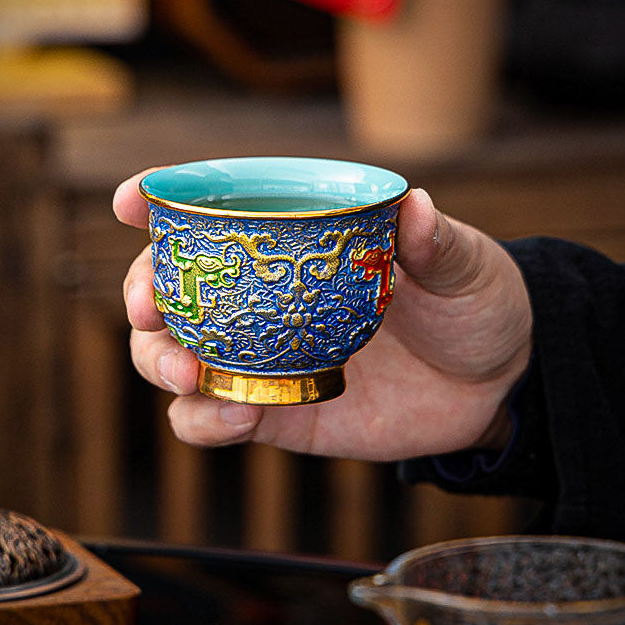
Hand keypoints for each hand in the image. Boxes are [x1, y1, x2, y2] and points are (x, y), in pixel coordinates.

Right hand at [114, 170, 532, 459]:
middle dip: (142, 296)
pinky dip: (207, 423)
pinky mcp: (275, 412)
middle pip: (172, 290)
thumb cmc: (473, 306)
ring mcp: (262, 358)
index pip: (215, 217)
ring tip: (191, 374)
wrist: (493, 386)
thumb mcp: (465, 266)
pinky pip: (214, 420)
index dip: (160, 205)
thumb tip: (415, 208)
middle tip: (151, 310)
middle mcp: (264, 299)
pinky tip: (239, 415)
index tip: (131, 201)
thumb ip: (437, 243)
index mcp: (297, 244)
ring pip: (174, 358)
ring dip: (160, 363)